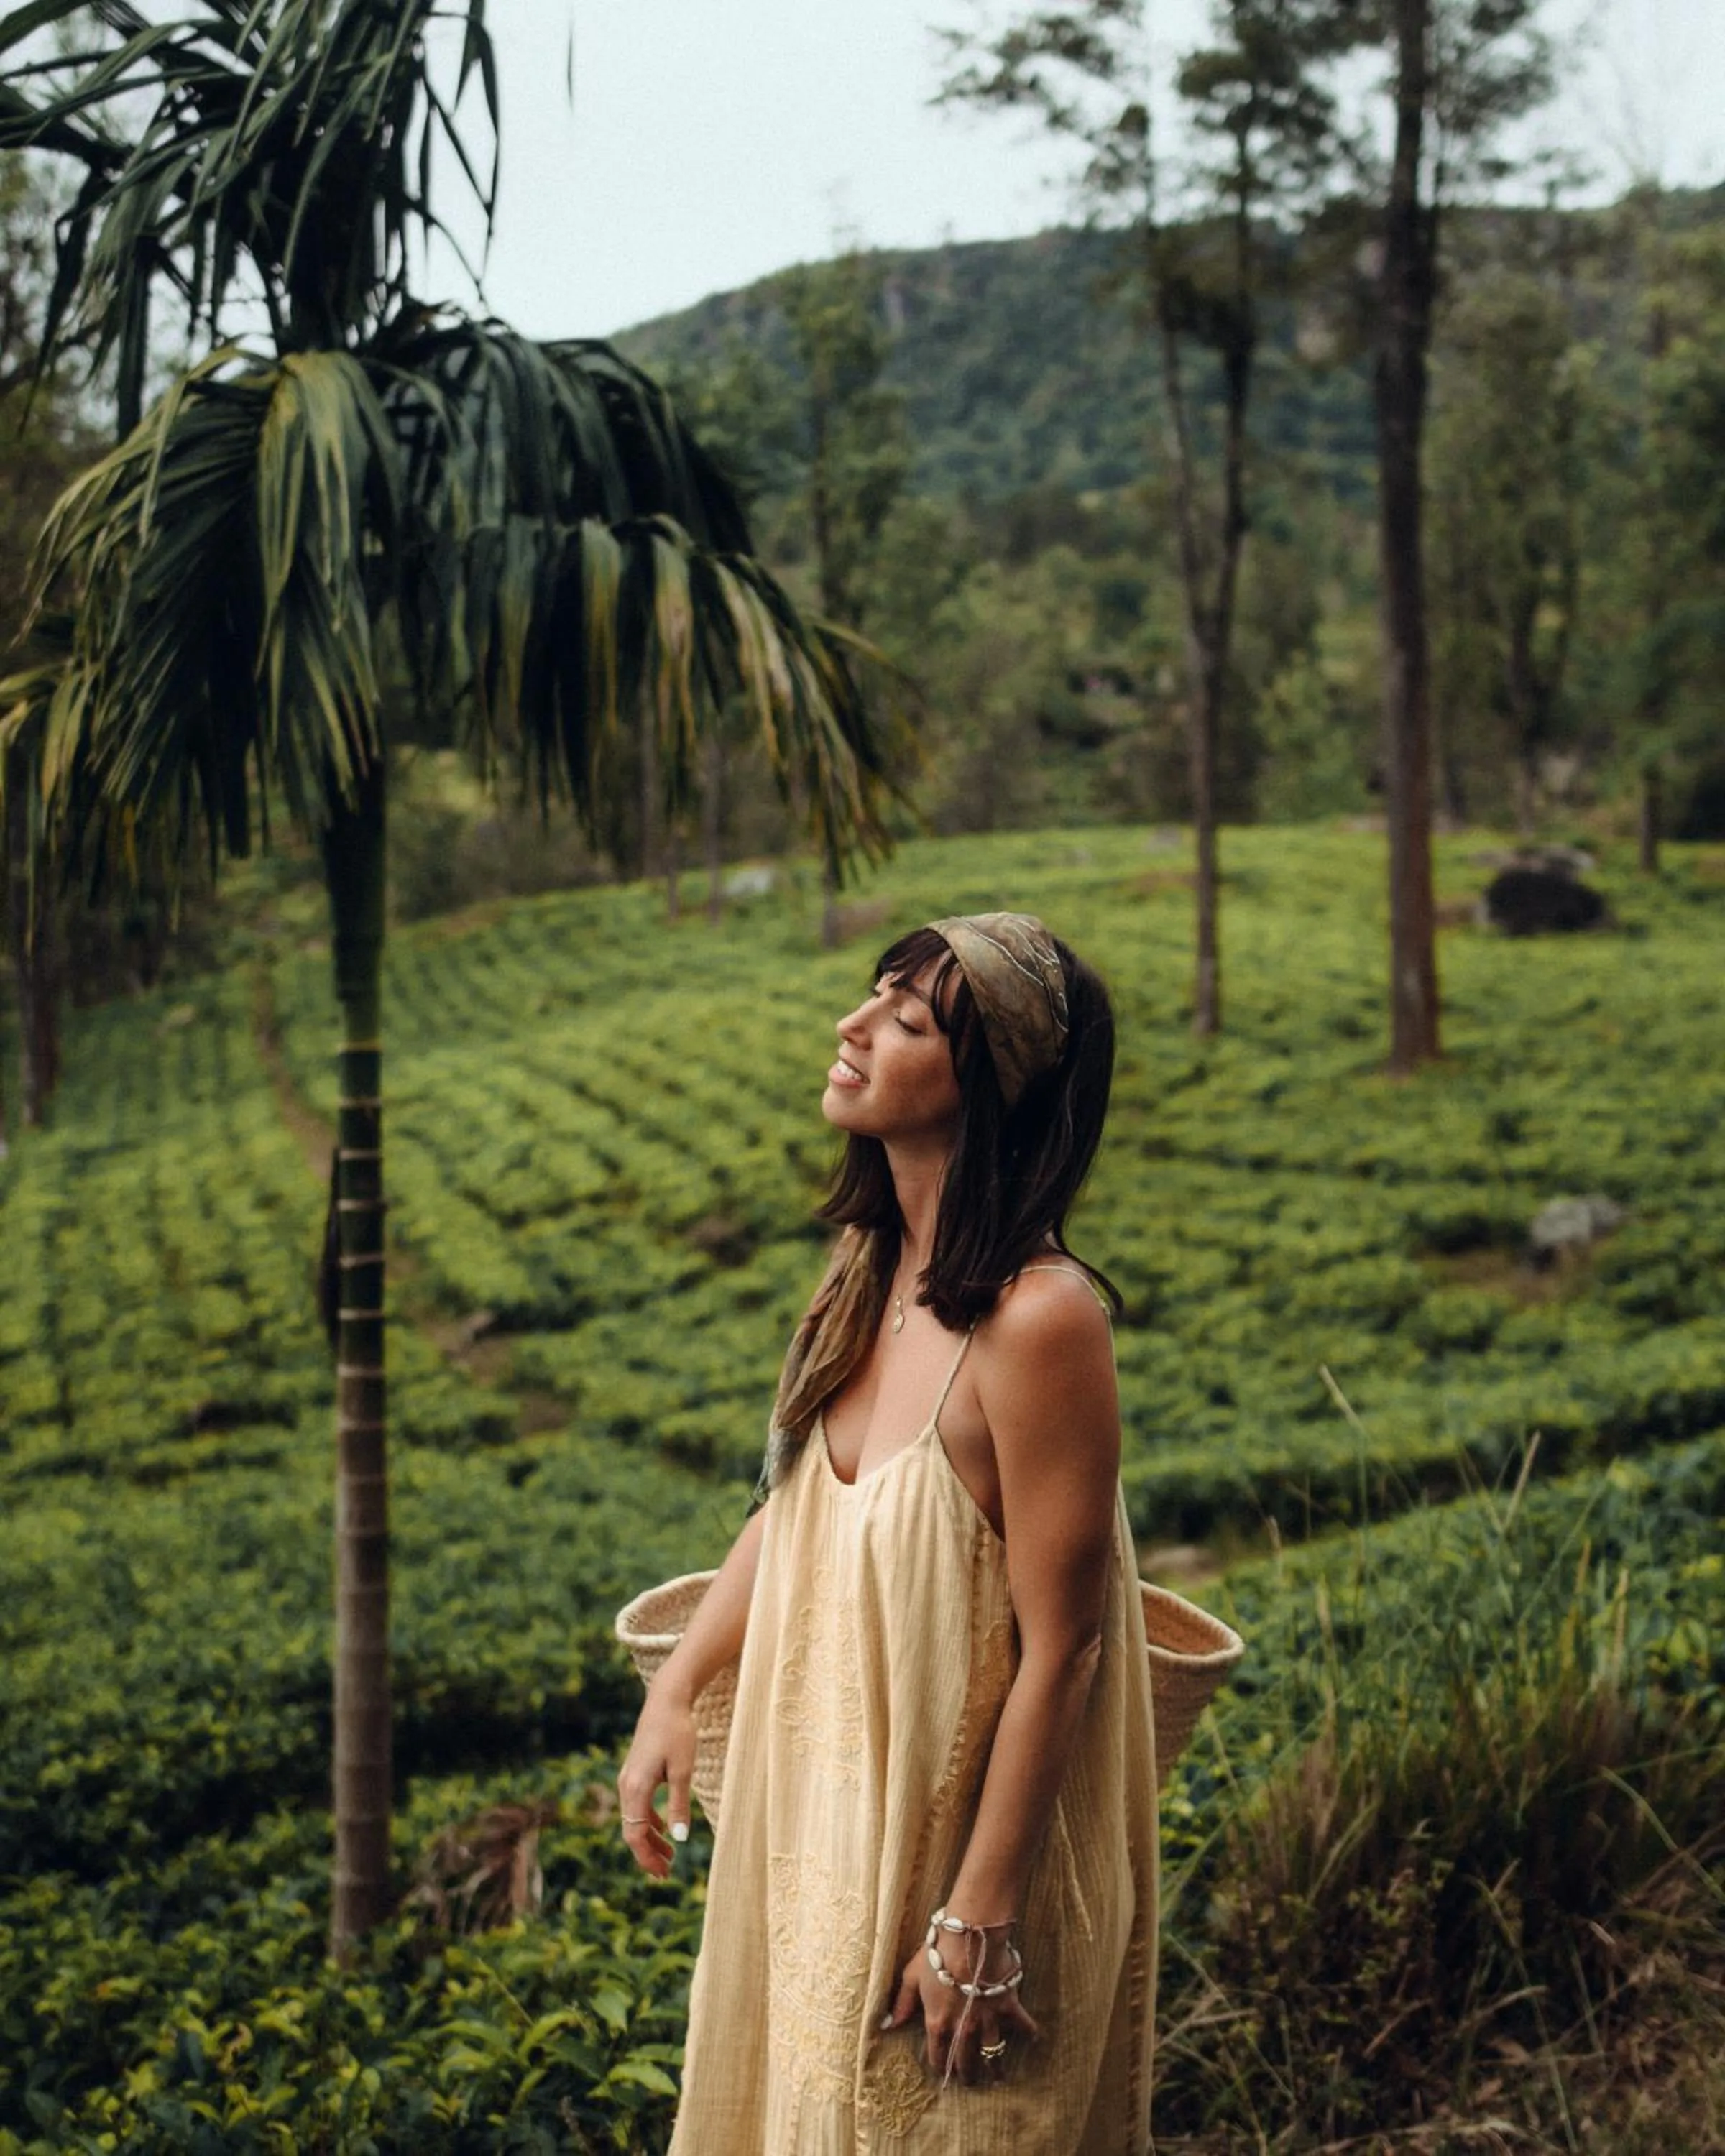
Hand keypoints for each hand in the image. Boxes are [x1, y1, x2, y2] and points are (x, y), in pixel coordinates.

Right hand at [616, 1675, 696, 1879]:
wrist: (667, 1700)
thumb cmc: (678, 1732)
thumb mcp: (682, 1771)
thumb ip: (678, 1805)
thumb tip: (680, 1839)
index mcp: (635, 1787)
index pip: (635, 1835)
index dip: (647, 1858)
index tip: (663, 1873)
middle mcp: (626, 1785)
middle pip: (632, 1830)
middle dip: (648, 1853)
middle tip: (666, 1873)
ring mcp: (629, 1778)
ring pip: (635, 1819)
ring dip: (650, 1838)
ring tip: (670, 1855)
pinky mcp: (636, 1771)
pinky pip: (638, 1805)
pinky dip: (650, 1820)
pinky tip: (666, 1828)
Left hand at [880, 1923, 1040, 2085]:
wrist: (968, 1936)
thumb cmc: (937, 1952)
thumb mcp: (912, 1976)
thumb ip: (901, 2003)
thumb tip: (887, 2025)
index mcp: (938, 2023)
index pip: (938, 2056)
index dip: (941, 2066)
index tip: (943, 2072)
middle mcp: (963, 2028)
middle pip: (966, 2061)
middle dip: (968, 2075)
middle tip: (970, 2081)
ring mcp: (987, 2019)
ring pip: (992, 2053)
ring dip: (995, 2067)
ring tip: (998, 2076)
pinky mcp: (1007, 2005)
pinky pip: (1022, 2024)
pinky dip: (1029, 2032)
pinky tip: (1033, 2038)